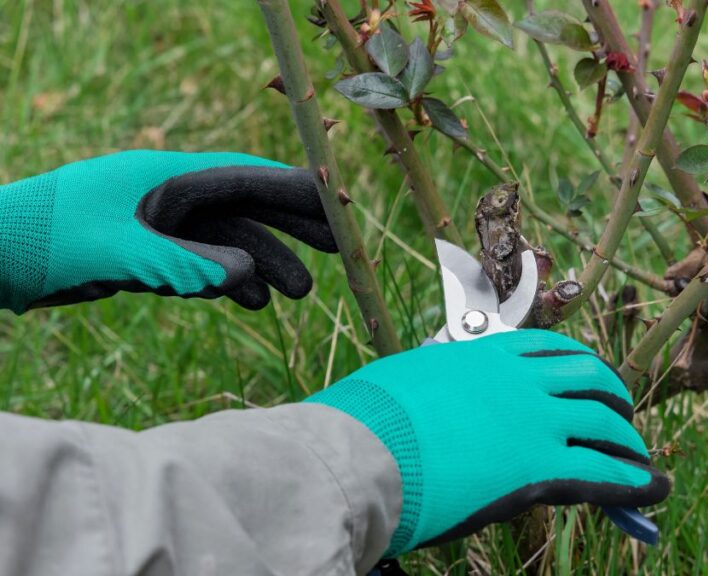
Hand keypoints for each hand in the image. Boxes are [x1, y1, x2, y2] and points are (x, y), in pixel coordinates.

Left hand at [0, 150, 334, 312]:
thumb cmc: (48, 240)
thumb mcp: (120, 252)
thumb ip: (185, 263)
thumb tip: (248, 272)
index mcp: (165, 178)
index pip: (243, 179)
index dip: (292, 192)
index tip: (335, 207)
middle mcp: (169, 197)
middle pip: (245, 207)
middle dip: (291, 229)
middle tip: (337, 249)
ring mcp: (158, 225)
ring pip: (227, 242)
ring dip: (263, 265)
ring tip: (299, 295)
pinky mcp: (146, 252)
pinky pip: (201, 264)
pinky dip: (228, 281)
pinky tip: (251, 302)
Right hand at [307, 330, 669, 556]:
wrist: (357, 454)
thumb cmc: (365, 421)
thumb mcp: (408, 379)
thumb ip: (439, 382)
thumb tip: (437, 395)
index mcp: (485, 354)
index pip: (551, 351)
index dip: (579, 367)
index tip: (587, 382)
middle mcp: (519, 380)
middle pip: (589, 379)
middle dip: (612, 397)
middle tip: (618, 417)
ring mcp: (534, 420)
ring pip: (604, 422)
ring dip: (627, 438)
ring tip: (638, 454)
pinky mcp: (540, 467)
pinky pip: (604, 471)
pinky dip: (636, 480)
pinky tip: (653, 487)